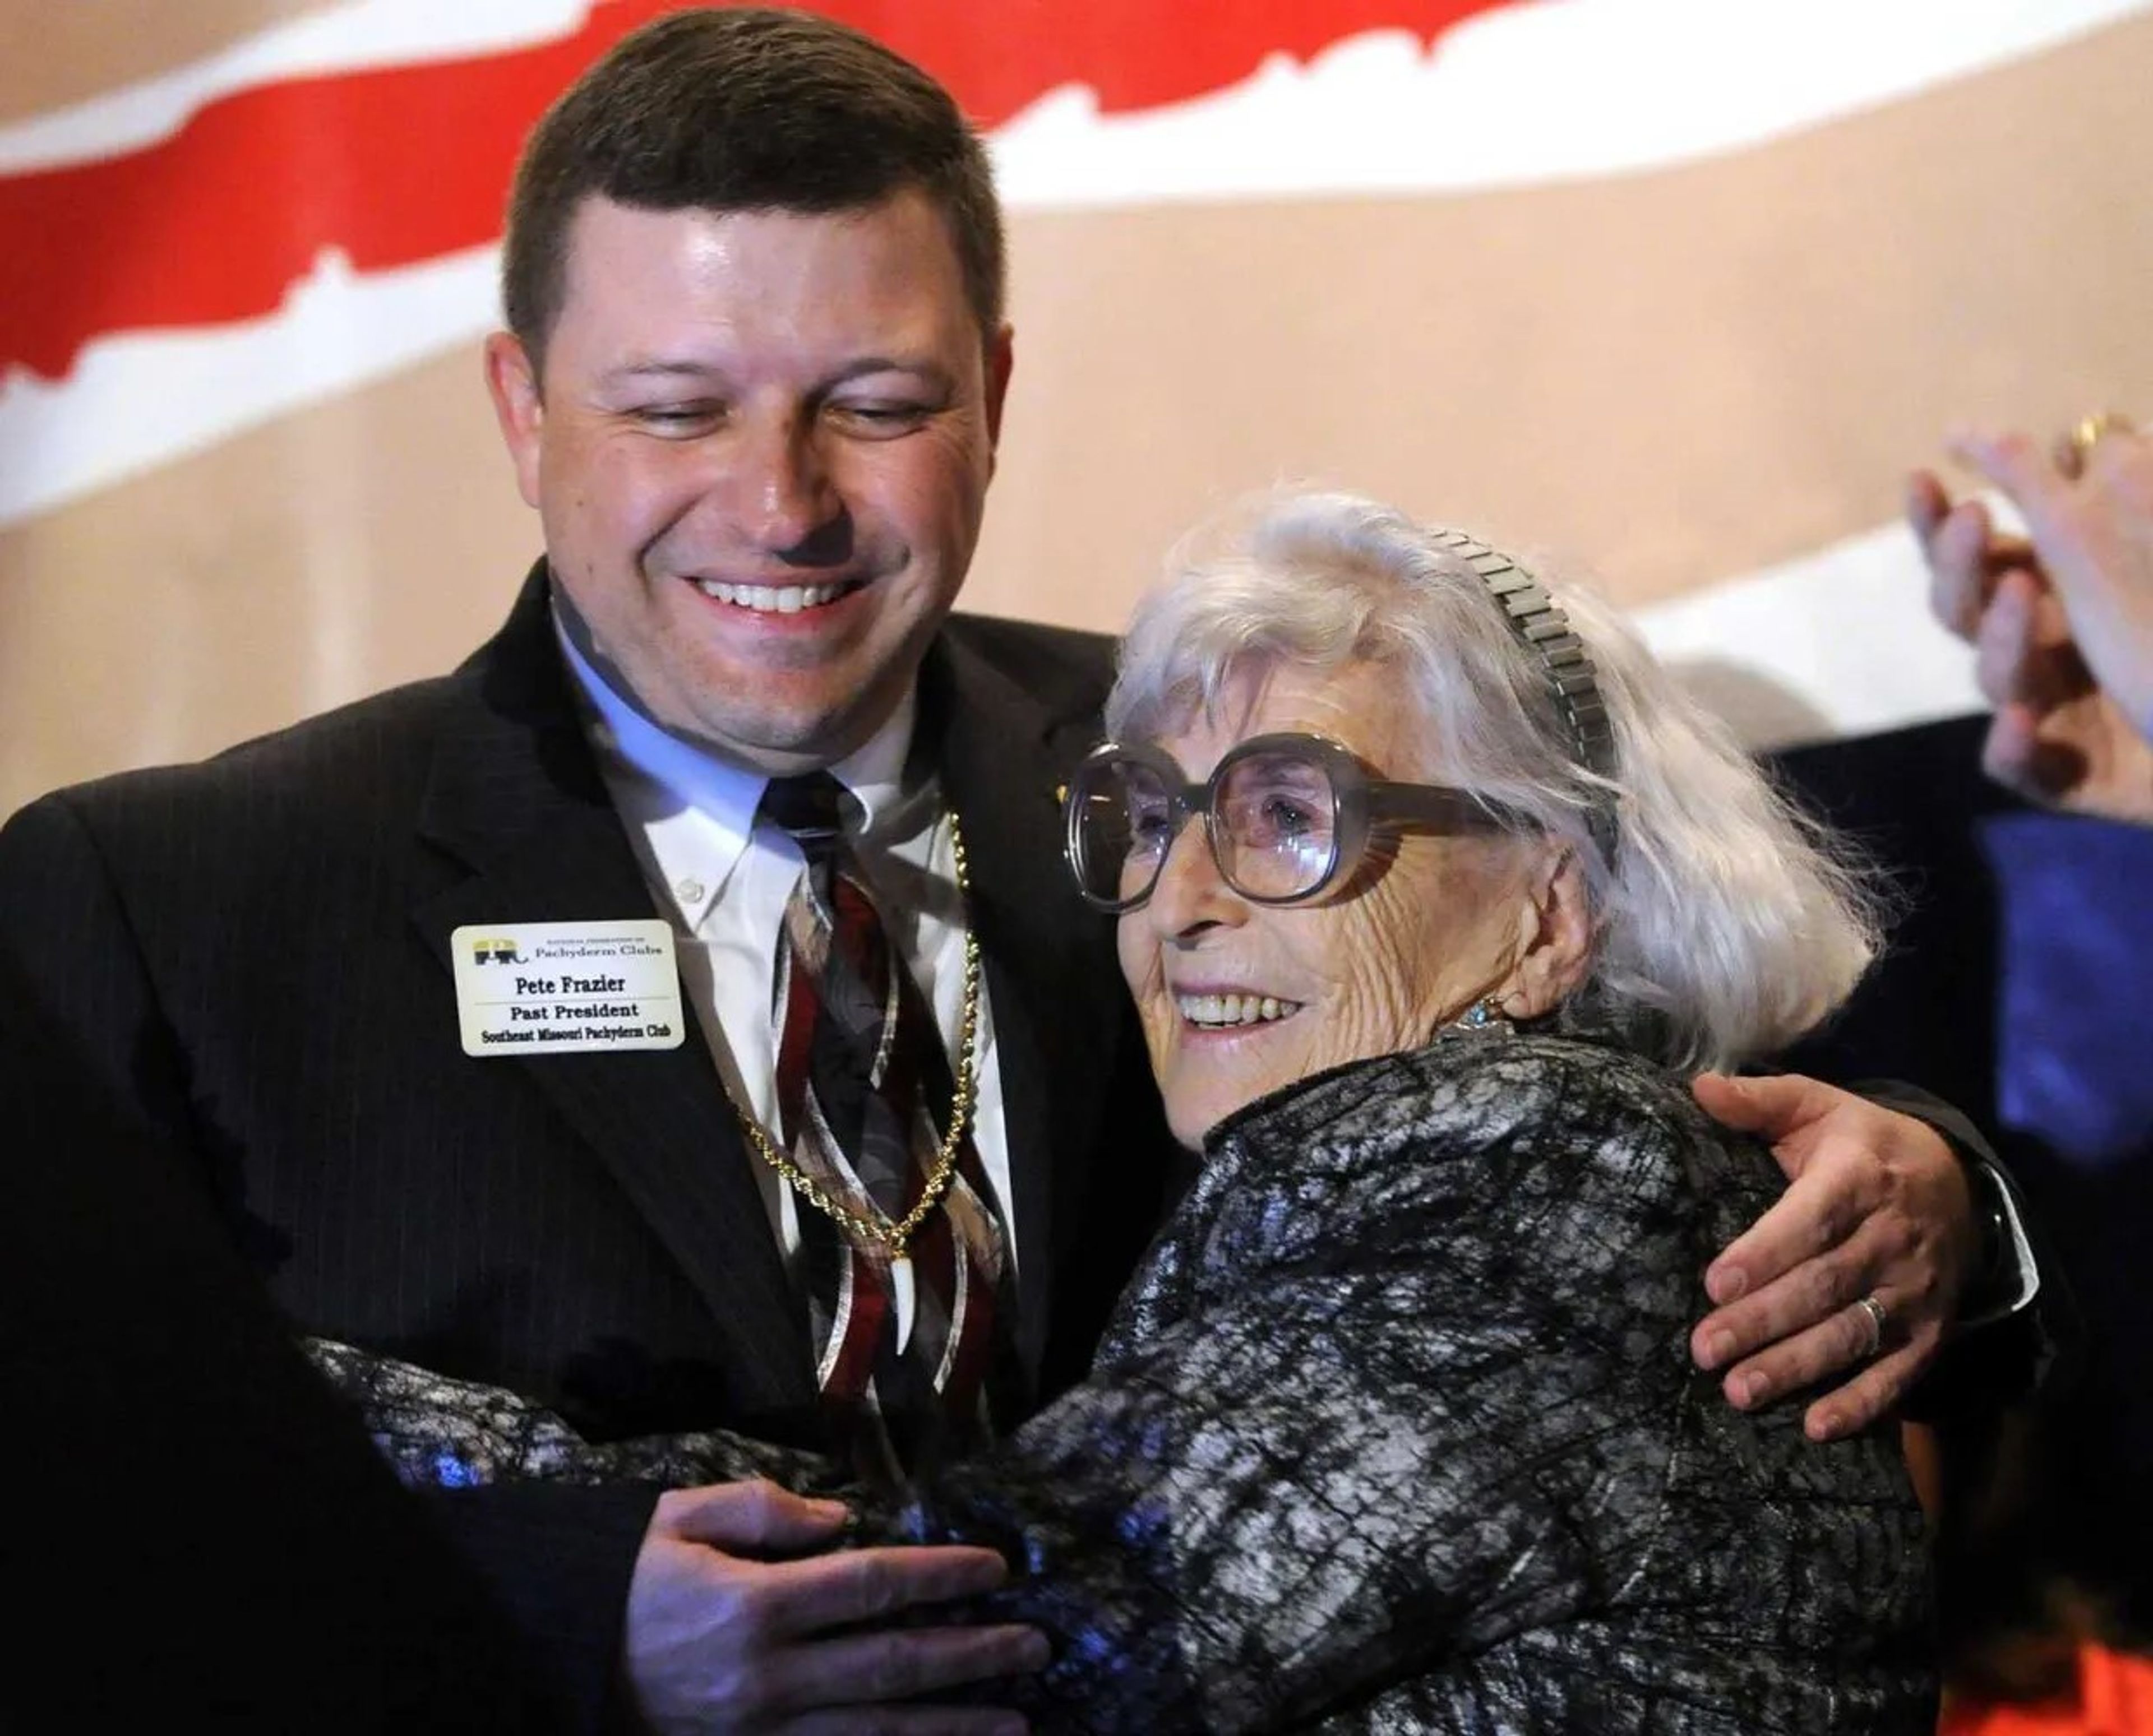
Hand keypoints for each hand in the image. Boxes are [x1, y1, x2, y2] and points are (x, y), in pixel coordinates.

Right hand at [625, 1479, 1043, 1733]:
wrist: (546, 1657)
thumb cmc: (616, 1577)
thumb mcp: (679, 1517)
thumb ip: (765, 1511)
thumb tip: (842, 1522)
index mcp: (756, 1607)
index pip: (874, 1586)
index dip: (940, 1575)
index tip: (995, 1567)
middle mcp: (769, 1679)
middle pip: (893, 1665)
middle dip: (973, 1656)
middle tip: (1034, 1645)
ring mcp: (761, 1732)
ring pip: (879, 1733)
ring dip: (954, 1727)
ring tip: (1018, 1721)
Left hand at [1688, 1074, 1977, 1442]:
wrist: (1957, 1182)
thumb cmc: (1862, 1144)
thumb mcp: (1817, 1107)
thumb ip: (1759, 1100)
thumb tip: (1698, 1086)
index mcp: (1860, 1179)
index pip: (1811, 1221)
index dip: (1765, 1253)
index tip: (1715, 1283)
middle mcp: (1892, 1239)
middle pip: (1823, 1286)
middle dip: (1763, 1322)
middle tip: (1705, 1351)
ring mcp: (1915, 1290)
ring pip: (1853, 1334)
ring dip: (1797, 1367)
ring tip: (1740, 1391)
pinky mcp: (1930, 1331)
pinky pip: (1898, 1373)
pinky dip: (1861, 1404)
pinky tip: (1817, 1428)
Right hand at [1911, 426, 2152, 821]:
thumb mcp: (2146, 541)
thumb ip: (2112, 490)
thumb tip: (2077, 436)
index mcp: (2052, 596)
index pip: (1974, 556)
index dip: (1937, 521)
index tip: (1923, 474)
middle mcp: (2040, 650)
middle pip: (1965, 609)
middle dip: (1961, 563)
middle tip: (1977, 516)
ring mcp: (2048, 715)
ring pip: (1993, 679)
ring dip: (2002, 636)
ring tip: (2024, 594)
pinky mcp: (2065, 778)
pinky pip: (2018, 767)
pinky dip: (2010, 745)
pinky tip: (2017, 721)